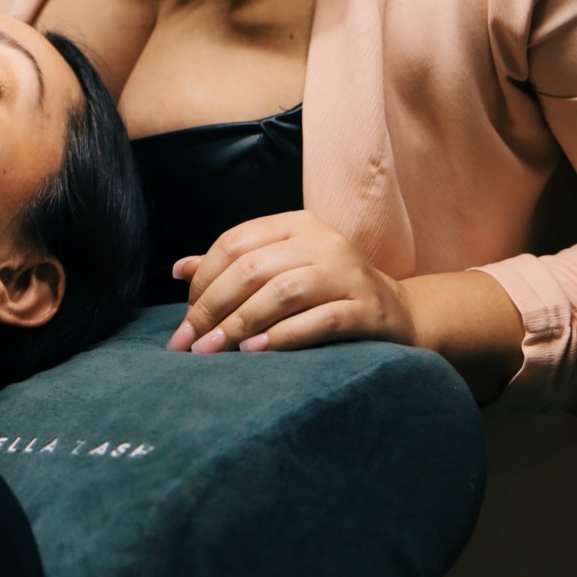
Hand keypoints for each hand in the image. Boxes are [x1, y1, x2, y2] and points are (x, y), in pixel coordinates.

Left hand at [166, 209, 417, 355]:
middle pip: (252, 267)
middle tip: (189, 344)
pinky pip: (319, 319)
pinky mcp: (366, 307)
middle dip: (212, 307)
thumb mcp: (282, 269)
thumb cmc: (327, 293)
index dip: (203, 280)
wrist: (397, 313)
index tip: (184, 320)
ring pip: (282, 291)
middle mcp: (322, 240)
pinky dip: (283, 336)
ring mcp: (347, 272)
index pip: (235, 242)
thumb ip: (234, 267)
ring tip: (213, 352)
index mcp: (296, 224)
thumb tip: (179, 270)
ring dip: (240, 323)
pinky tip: (255, 352)